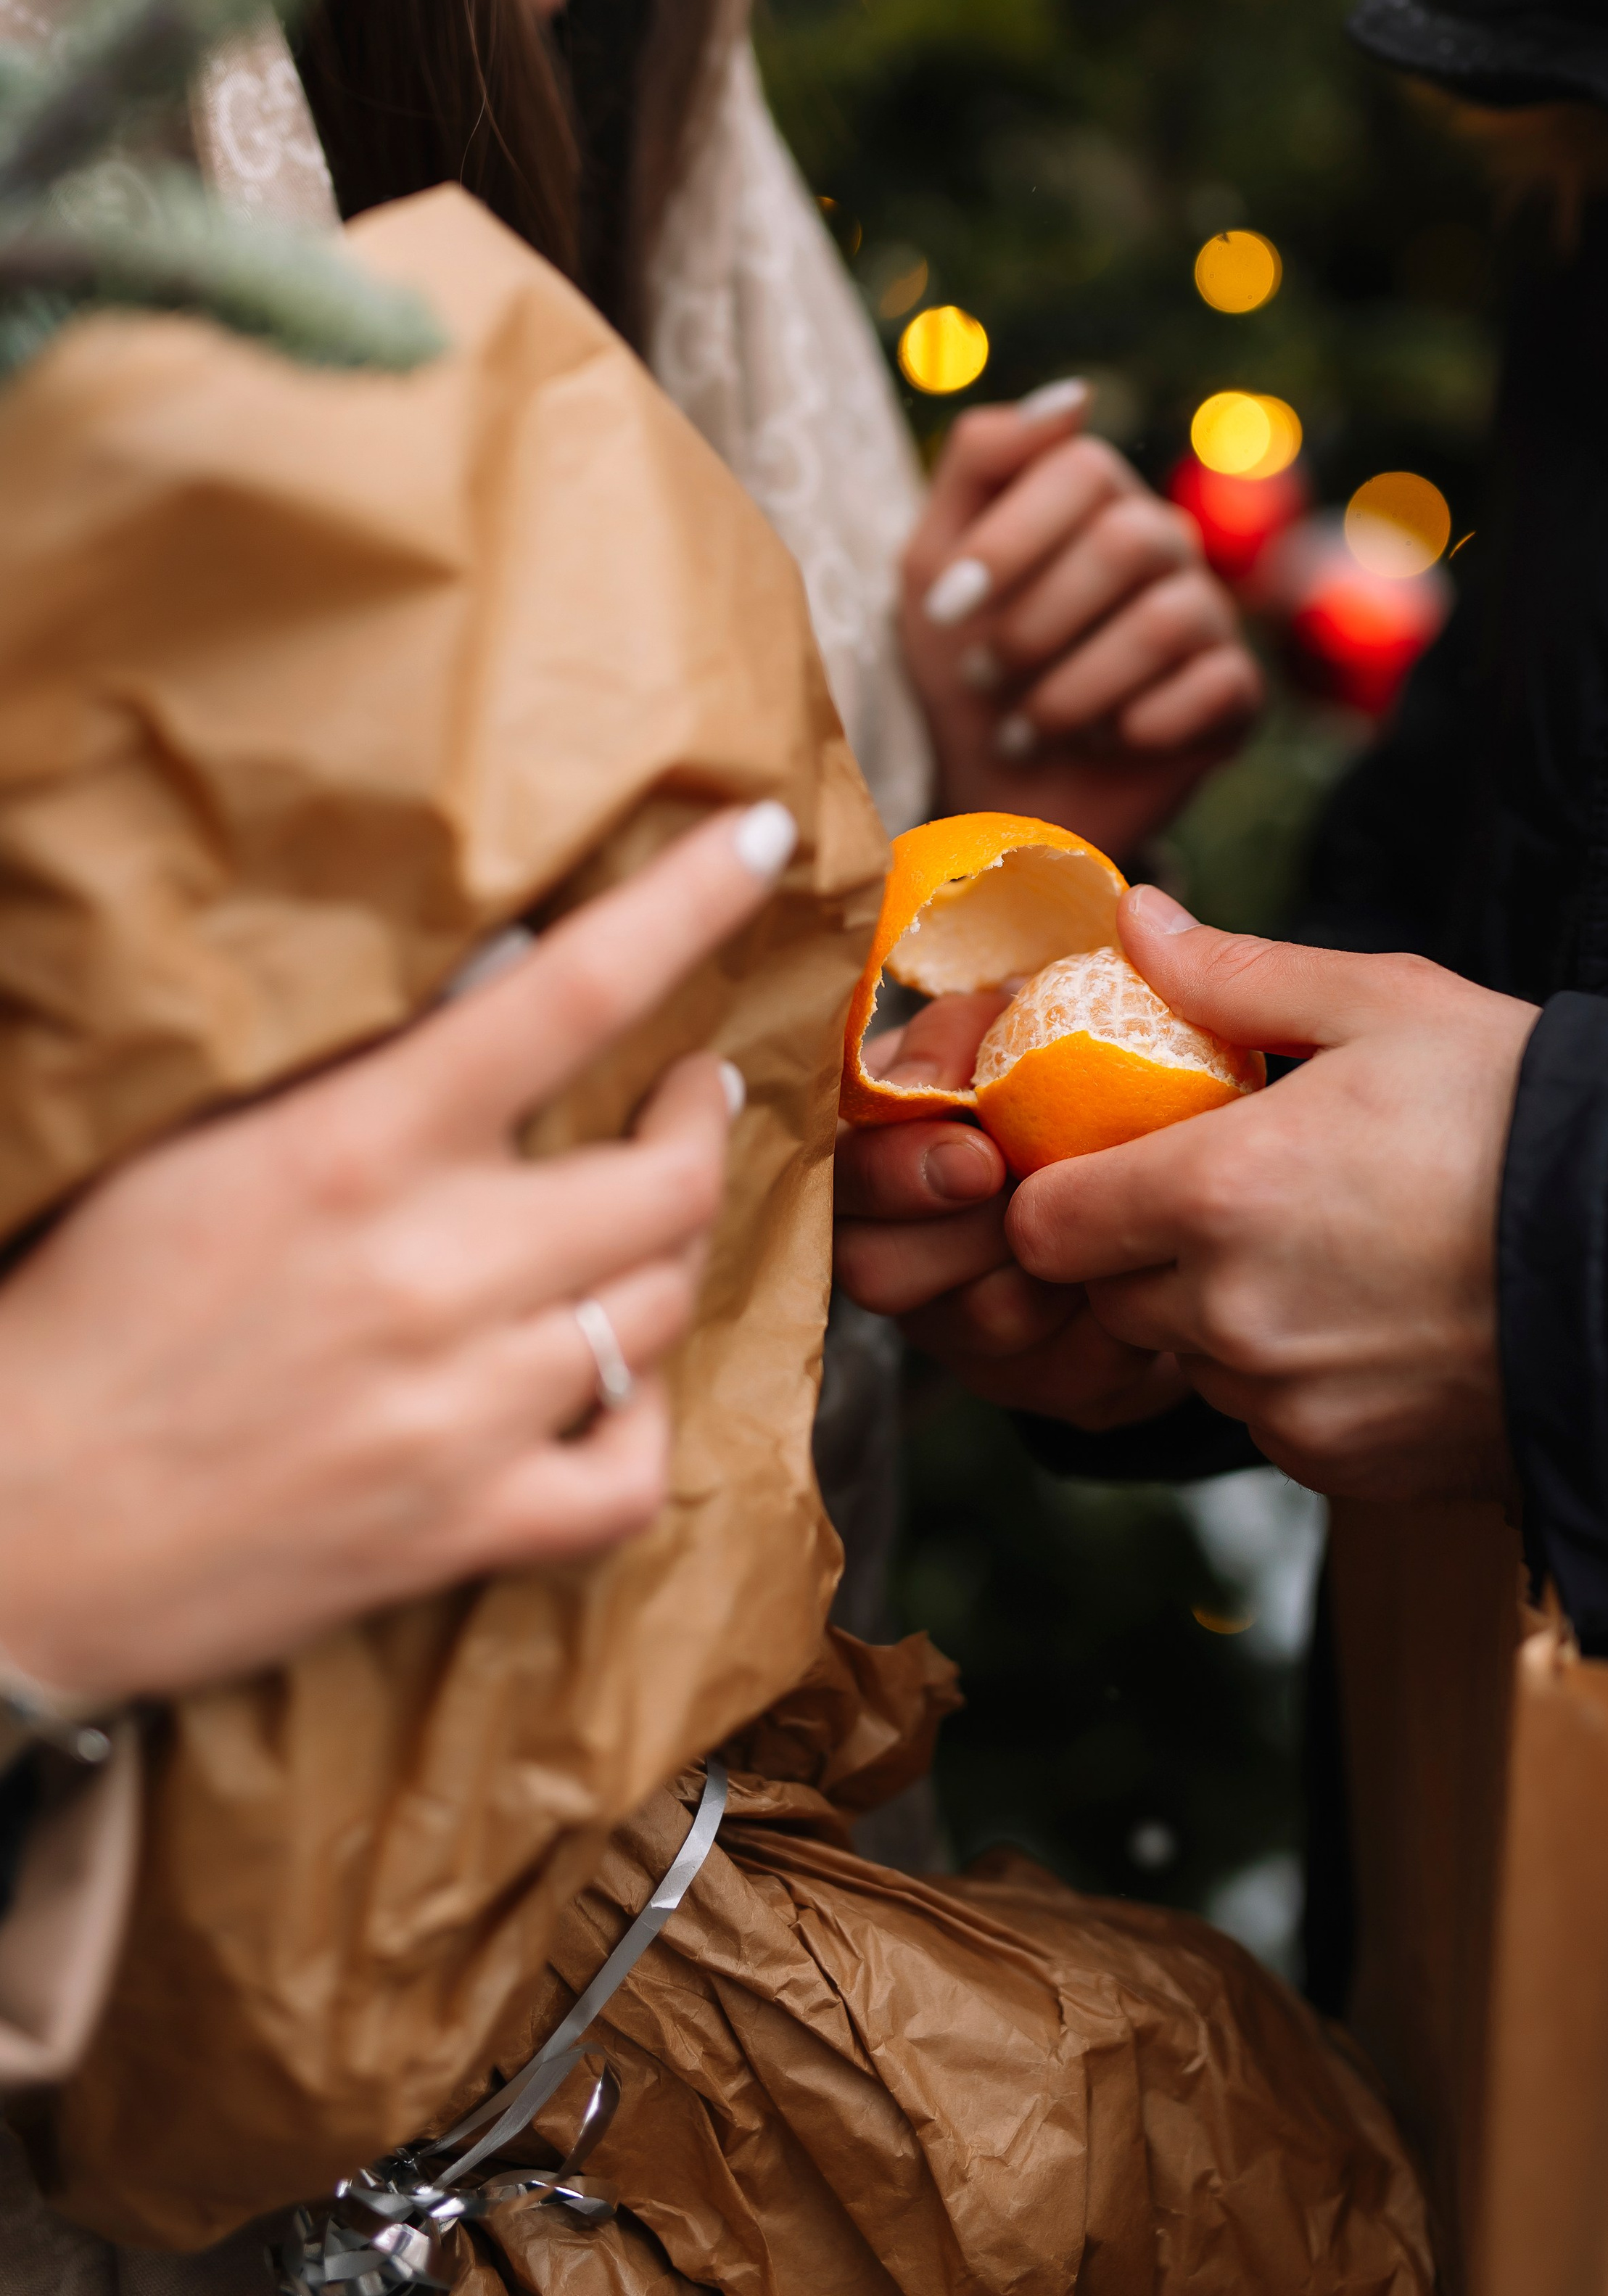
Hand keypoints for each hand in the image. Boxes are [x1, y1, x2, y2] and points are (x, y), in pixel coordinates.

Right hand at [0, 803, 798, 1704]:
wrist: (5, 1532)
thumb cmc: (82, 1312)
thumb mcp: (195, 1143)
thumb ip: (352, 1063)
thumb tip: (500, 968)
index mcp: (358, 1149)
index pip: (571, 992)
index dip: (688, 903)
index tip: (765, 842)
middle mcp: (434, 1273)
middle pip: (666, 1179)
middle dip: (698, 1120)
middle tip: (690, 1091)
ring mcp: (462, 1414)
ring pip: (661, 1309)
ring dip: (670, 1254)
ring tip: (643, 1222)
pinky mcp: (463, 1531)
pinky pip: (631, 1474)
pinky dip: (641, 1424)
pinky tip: (608, 1387)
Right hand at [833, 993, 1192, 1431]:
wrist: (1164, 1171)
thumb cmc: (1066, 1072)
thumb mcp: (1010, 1026)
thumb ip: (963, 1034)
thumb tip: (924, 1078)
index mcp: (869, 1151)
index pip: (835, 1175)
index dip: (894, 1173)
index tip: (979, 1156)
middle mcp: (890, 1247)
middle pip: (873, 1271)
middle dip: (965, 1235)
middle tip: (1037, 1197)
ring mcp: (956, 1326)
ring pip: (976, 1324)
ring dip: (1051, 1268)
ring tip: (1108, 1217)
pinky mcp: (1033, 1379)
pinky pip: (1064, 1372)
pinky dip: (1114, 1320)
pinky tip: (1143, 1271)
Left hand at [900, 381, 1263, 859]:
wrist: (991, 799)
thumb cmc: (958, 671)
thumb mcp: (934, 561)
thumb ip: (984, 460)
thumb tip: (1078, 394)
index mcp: (1093, 498)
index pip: (1080, 466)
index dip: (1009, 540)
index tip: (945, 613)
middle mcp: (1161, 542)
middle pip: (1126, 541)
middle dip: (1036, 624)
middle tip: (982, 679)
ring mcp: (1207, 616)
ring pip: (1167, 621)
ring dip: (1073, 689)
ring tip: (1024, 731)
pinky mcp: (1235, 697)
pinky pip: (1213, 689)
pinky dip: (1136, 729)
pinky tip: (1097, 747)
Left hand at [1007, 889, 1540, 1499]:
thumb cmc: (1519, 1116)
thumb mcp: (1384, 1004)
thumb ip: (1236, 974)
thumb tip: (1135, 923)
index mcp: (1217, 1194)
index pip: (1047, 1225)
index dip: (1069, 1192)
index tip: (1119, 1162)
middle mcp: (1231, 1315)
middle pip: (1110, 1299)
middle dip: (1144, 1250)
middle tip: (1234, 1196)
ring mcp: (1286, 1402)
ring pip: (1189, 1363)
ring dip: (1218, 1318)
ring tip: (1320, 1253)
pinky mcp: (1342, 1464)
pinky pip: (1267, 1421)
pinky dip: (1292, 1378)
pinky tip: (1370, 1318)